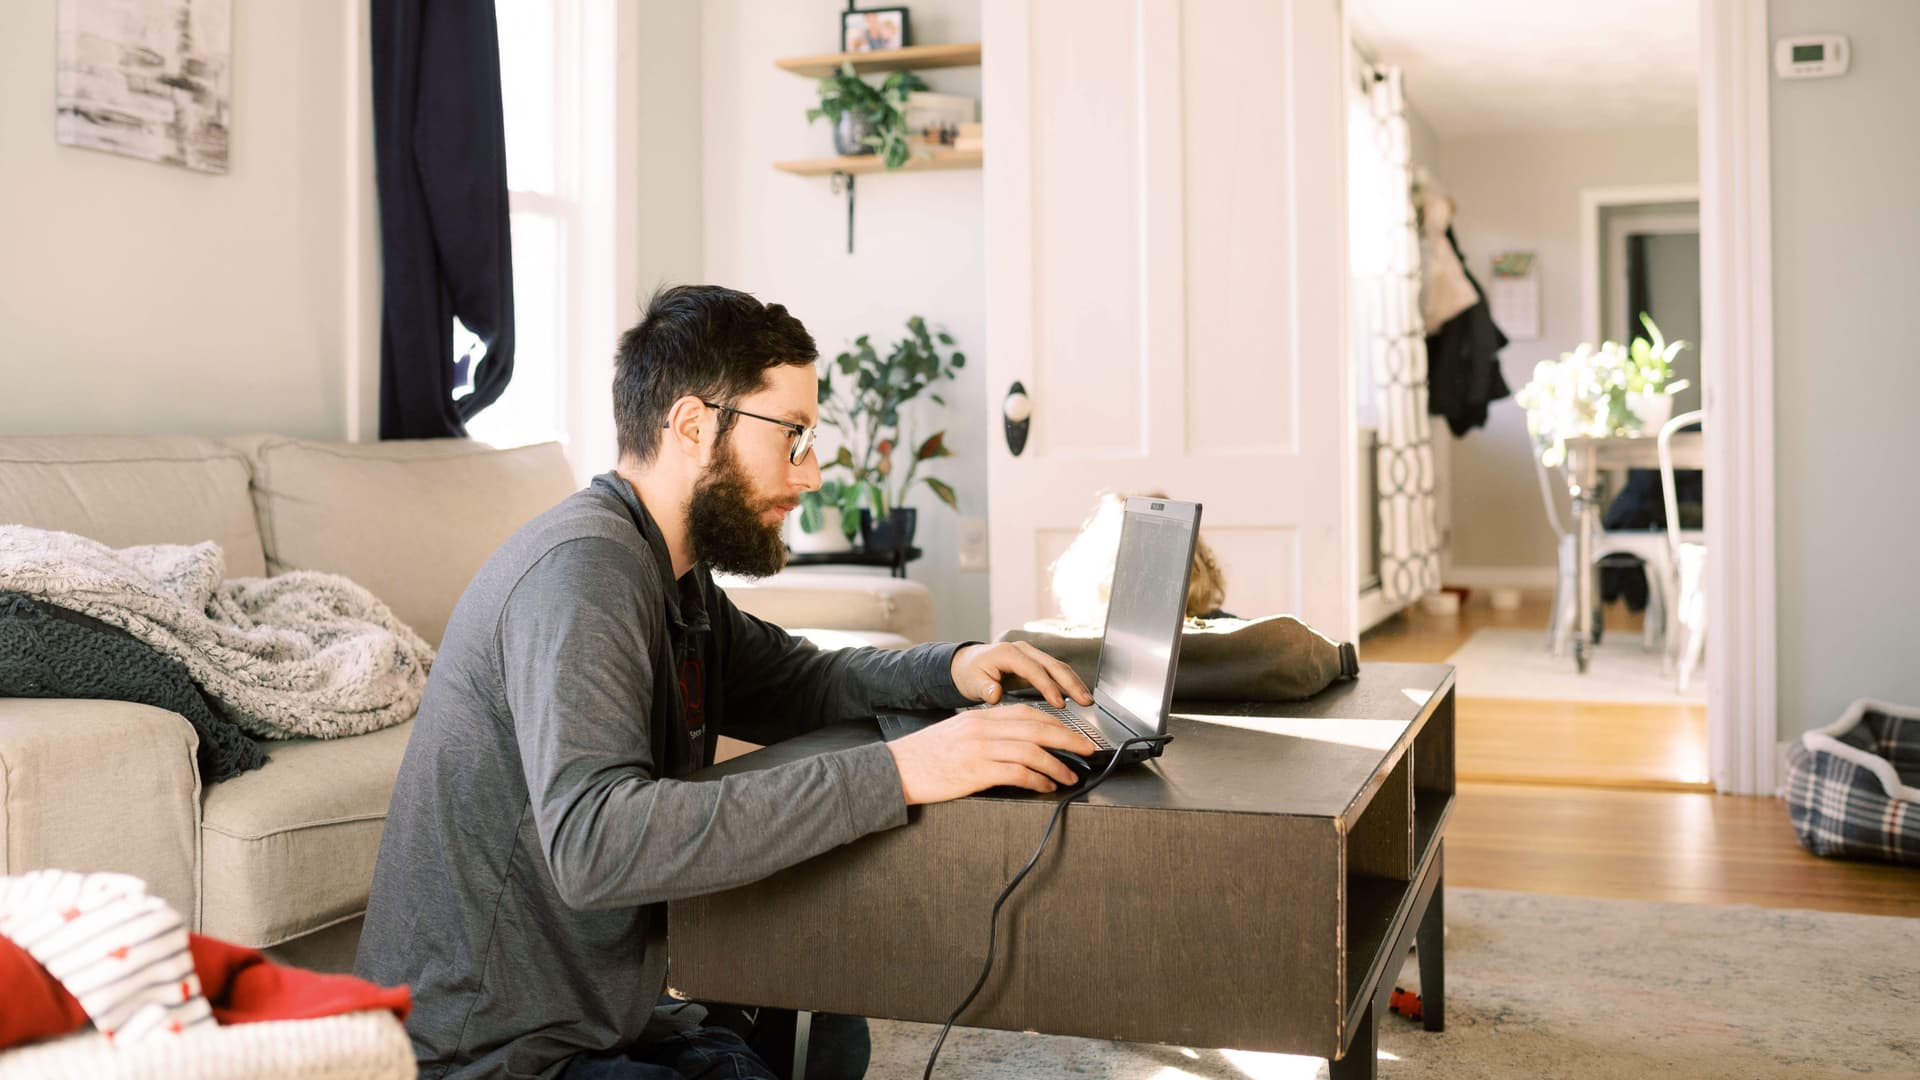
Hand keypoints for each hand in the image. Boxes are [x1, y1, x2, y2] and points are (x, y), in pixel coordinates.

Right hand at [886, 706, 1099, 803]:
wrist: (896, 769)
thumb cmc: (926, 756)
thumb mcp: (957, 733)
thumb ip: (986, 733)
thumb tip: (1017, 743)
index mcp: (980, 716)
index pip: (1027, 713)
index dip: (1055, 722)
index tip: (1072, 733)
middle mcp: (983, 728)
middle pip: (1037, 728)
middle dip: (1068, 739)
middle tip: (1087, 751)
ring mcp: (981, 749)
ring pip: (1033, 751)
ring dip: (1058, 765)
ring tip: (1070, 776)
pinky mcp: (977, 772)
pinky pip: (1018, 773)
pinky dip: (1038, 779)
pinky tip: (1046, 786)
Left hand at [950, 641, 1093, 708]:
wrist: (967, 664)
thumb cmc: (969, 673)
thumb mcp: (972, 682)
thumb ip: (984, 688)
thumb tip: (994, 694)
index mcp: (1008, 653)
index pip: (1034, 670)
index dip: (1048, 686)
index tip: (1059, 703)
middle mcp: (1023, 650)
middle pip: (1053, 665)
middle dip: (1071, 683)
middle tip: (1085, 701)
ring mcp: (1031, 655)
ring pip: (1058, 667)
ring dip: (1074, 683)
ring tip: (1087, 700)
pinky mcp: (1035, 664)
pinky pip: (1056, 672)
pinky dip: (1068, 683)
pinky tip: (1078, 696)